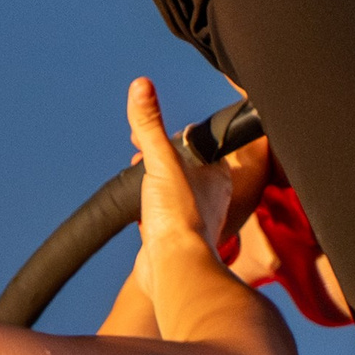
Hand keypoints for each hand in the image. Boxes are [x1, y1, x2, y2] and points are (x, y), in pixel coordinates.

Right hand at [126, 78, 229, 266]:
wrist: (174, 268)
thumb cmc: (178, 217)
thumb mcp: (161, 160)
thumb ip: (151, 125)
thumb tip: (142, 86)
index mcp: (217, 175)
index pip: (194, 144)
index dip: (169, 136)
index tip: (144, 135)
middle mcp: (210, 197)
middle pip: (182, 168)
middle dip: (157, 160)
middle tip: (136, 156)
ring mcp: (193, 219)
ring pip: (172, 192)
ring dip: (152, 186)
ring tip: (137, 184)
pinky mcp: (176, 238)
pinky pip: (162, 217)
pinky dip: (149, 211)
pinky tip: (140, 215)